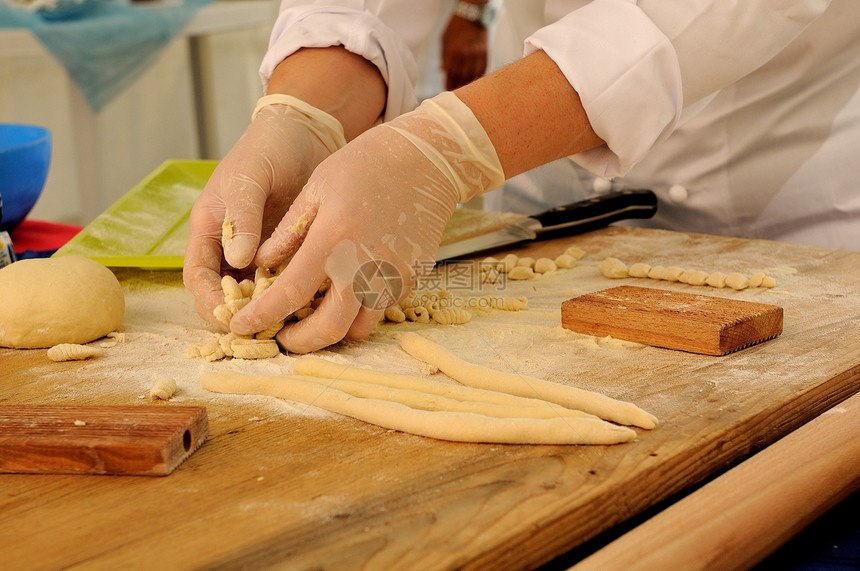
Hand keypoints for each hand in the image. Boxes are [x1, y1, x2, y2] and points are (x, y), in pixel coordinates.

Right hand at [183, 97, 344, 326]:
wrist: (303, 134)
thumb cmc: (266, 149)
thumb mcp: (247, 179)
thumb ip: (242, 217)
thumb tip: (238, 261)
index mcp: (210, 231)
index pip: (199, 279)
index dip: (211, 303)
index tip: (231, 318)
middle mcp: (232, 248)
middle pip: (228, 297)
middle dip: (243, 315)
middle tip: (269, 328)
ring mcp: (261, 253)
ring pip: (260, 295)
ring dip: (273, 310)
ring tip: (295, 320)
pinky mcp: (289, 253)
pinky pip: (289, 283)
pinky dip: (298, 295)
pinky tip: (317, 300)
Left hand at [228, 92, 504, 352]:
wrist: (426, 161)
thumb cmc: (365, 165)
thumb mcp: (316, 187)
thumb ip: (287, 232)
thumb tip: (259, 265)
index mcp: (333, 238)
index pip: (289, 293)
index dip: (261, 316)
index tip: (241, 325)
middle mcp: (364, 265)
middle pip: (328, 328)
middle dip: (299, 342)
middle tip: (282, 337)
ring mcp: (392, 276)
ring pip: (358, 329)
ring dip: (332, 331)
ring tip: (313, 317)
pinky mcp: (410, 279)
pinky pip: (379, 310)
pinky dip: (358, 311)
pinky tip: (345, 293)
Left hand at [441, 13, 488, 89]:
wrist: (473, 15)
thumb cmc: (456, 27)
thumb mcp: (445, 39)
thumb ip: (444, 55)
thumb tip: (443, 70)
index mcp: (454, 50)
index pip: (451, 72)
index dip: (448, 82)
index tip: (446, 89)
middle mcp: (467, 53)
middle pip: (462, 76)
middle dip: (457, 85)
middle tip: (454, 92)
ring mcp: (478, 53)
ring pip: (474, 74)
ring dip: (468, 84)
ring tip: (464, 89)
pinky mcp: (486, 52)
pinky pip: (483, 69)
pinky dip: (478, 77)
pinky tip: (474, 81)